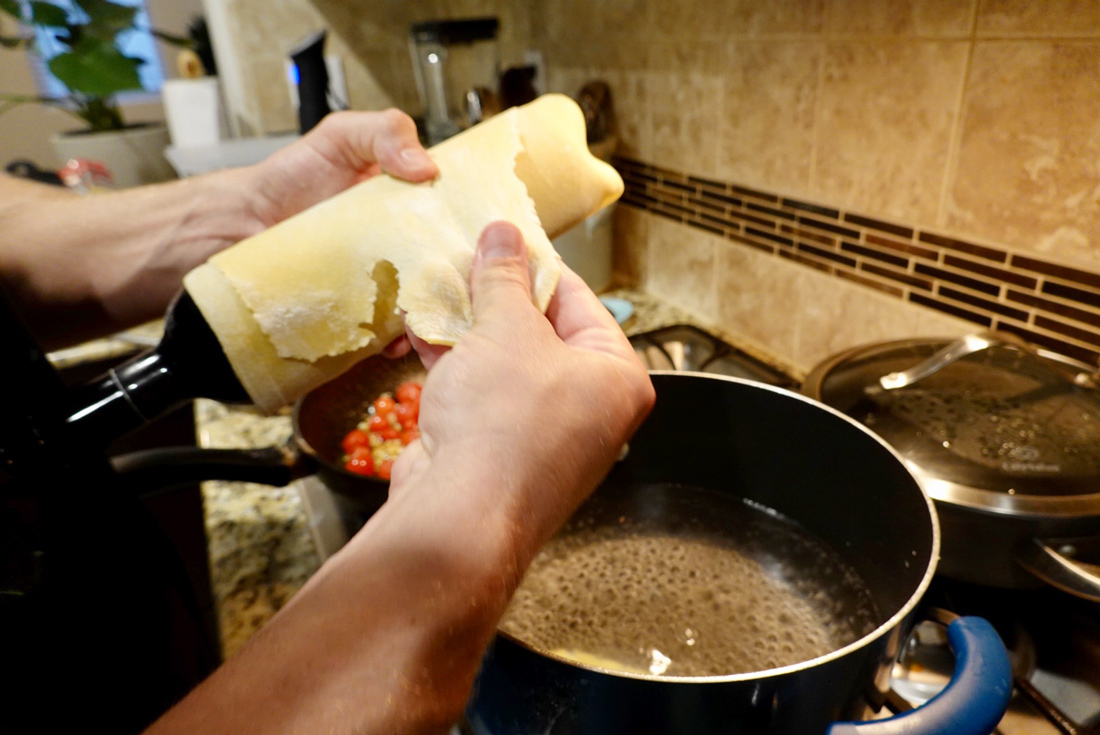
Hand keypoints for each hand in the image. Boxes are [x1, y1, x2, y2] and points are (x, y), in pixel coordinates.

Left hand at [0, 109, 437, 348]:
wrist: (219, 240)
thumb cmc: (277, 188)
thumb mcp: (336, 140)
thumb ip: (384, 134)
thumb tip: (429, 167)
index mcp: (407, 219)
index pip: (456, 232)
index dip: (477, 242)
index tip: (490, 249)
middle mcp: (398, 261)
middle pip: (447, 281)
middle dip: (459, 291)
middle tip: (462, 293)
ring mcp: (376, 299)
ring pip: (421, 318)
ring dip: (432, 325)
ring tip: (430, 323)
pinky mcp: (351, 332)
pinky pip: (381, 347)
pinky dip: (393, 349)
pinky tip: (396, 344)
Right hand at [394, 221, 655, 556]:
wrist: (460, 514)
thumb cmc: (504, 421)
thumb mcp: (506, 329)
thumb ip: (503, 278)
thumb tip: (503, 234)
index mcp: (617, 378)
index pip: (581, 301)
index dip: (538, 264)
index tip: (505, 238)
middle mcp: (589, 409)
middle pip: (542, 333)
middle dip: (497, 297)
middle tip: (467, 259)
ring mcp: (543, 435)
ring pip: (506, 364)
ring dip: (470, 328)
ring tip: (438, 286)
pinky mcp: (500, 453)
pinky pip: (481, 394)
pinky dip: (455, 364)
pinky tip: (421, 329)